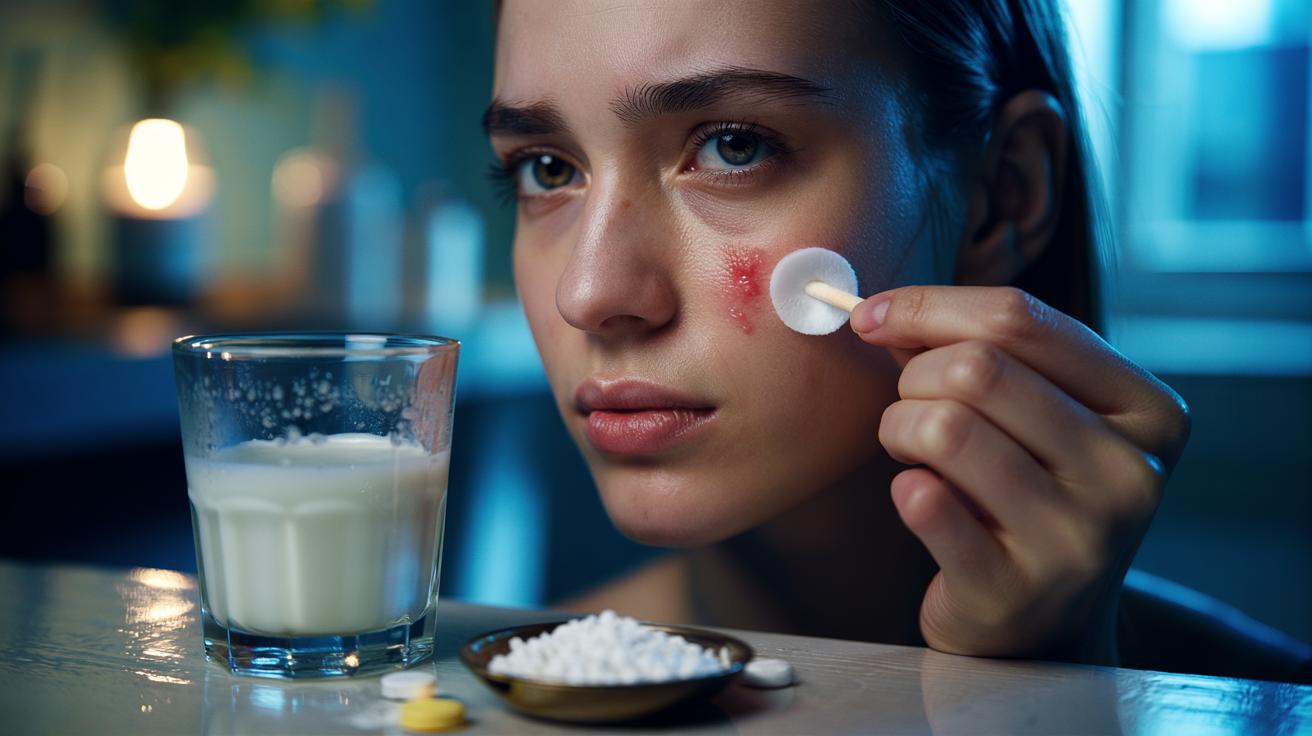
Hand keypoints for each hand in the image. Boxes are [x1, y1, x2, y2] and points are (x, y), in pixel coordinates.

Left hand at [850, 286, 1189, 664]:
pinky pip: (924, 504)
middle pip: (977, 369)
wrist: (1042, 624)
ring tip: (912, 452)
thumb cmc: (1031, 492)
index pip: (1021, 318)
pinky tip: (919, 498)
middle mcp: (1128, 473)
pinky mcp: (1015, 590)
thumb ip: (979, 349)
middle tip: (907, 407)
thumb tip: (880, 310)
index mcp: (1149, 409)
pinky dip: (903, 489)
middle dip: (913, 378)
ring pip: (944, 428)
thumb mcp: (1036, 414)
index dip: (928, 306)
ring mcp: (1078, 538)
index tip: (869, 316)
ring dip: (899, 429)